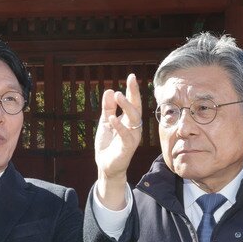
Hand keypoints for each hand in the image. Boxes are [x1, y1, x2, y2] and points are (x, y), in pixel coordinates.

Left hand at [94, 73, 142, 209]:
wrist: (106, 165)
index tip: (131, 76)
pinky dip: (119, 126)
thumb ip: (108, 108)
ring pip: (134, 119)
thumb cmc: (109, 143)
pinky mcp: (128, 147)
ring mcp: (132, 136)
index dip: (132, 90)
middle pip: (137, 107)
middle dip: (134, 93)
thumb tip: (110, 90)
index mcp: (129, 120)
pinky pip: (126, 135)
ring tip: (118, 95)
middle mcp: (134, 126)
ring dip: (126, 106)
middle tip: (130, 80)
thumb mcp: (105, 122)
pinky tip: (111, 118)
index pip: (133, 102)